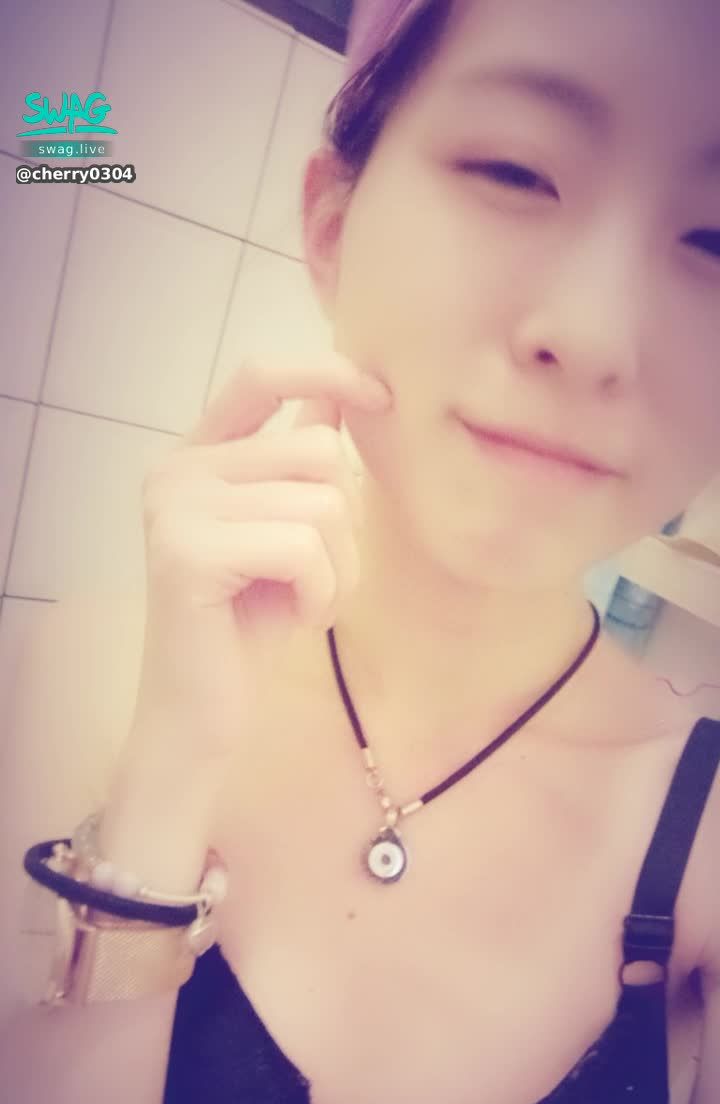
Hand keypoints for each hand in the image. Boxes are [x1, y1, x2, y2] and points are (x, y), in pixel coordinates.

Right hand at [130, 354, 391, 756]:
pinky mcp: (187, 552)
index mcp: (196, 455)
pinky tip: (295, 619)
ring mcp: (175, 507)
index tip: (382, 397)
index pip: (261, 376)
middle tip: (321, 579)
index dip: (326, 372)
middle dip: (347, 524)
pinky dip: (322, 592)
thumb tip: (344, 392)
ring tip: (305, 602)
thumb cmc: (250, 624)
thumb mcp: (287, 530)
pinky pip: (302, 548)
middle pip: (318, 451)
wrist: (204, 710)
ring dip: (339, 567)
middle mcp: (175, 469)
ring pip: (321, 503)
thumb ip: (300, 463)